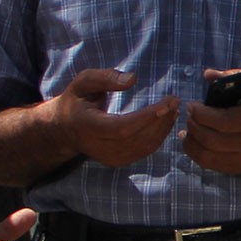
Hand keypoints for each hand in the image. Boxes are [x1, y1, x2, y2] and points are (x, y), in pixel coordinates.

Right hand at [46, 68, 178, 166]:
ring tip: (174, 109)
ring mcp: (109, 158)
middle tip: (175, 101)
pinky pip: (143, 151)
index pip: (121, 127)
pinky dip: (159, 136)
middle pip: (137, 139)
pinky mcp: (118, 161)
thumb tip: (132, 79)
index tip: (166, 103)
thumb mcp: (83, 82)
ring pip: (144, 147)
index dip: (146, 117)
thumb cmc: (76, 101)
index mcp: (88, 127)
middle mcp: (98, 147)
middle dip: (160, 120)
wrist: (64, 129)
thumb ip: (105, 78)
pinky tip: (165, 121)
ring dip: (163, 128)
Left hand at [181, 71, 240, 174]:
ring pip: (208, 156)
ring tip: (188, 128)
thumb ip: (238, 76)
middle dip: (193, 126)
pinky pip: (212, 166)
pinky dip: (196, 154)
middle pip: (212, 140)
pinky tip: (192, 142)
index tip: (193, 105)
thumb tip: (207, 75)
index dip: (202, 114)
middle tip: (189, 114)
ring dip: (191, 141)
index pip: (224, 122)